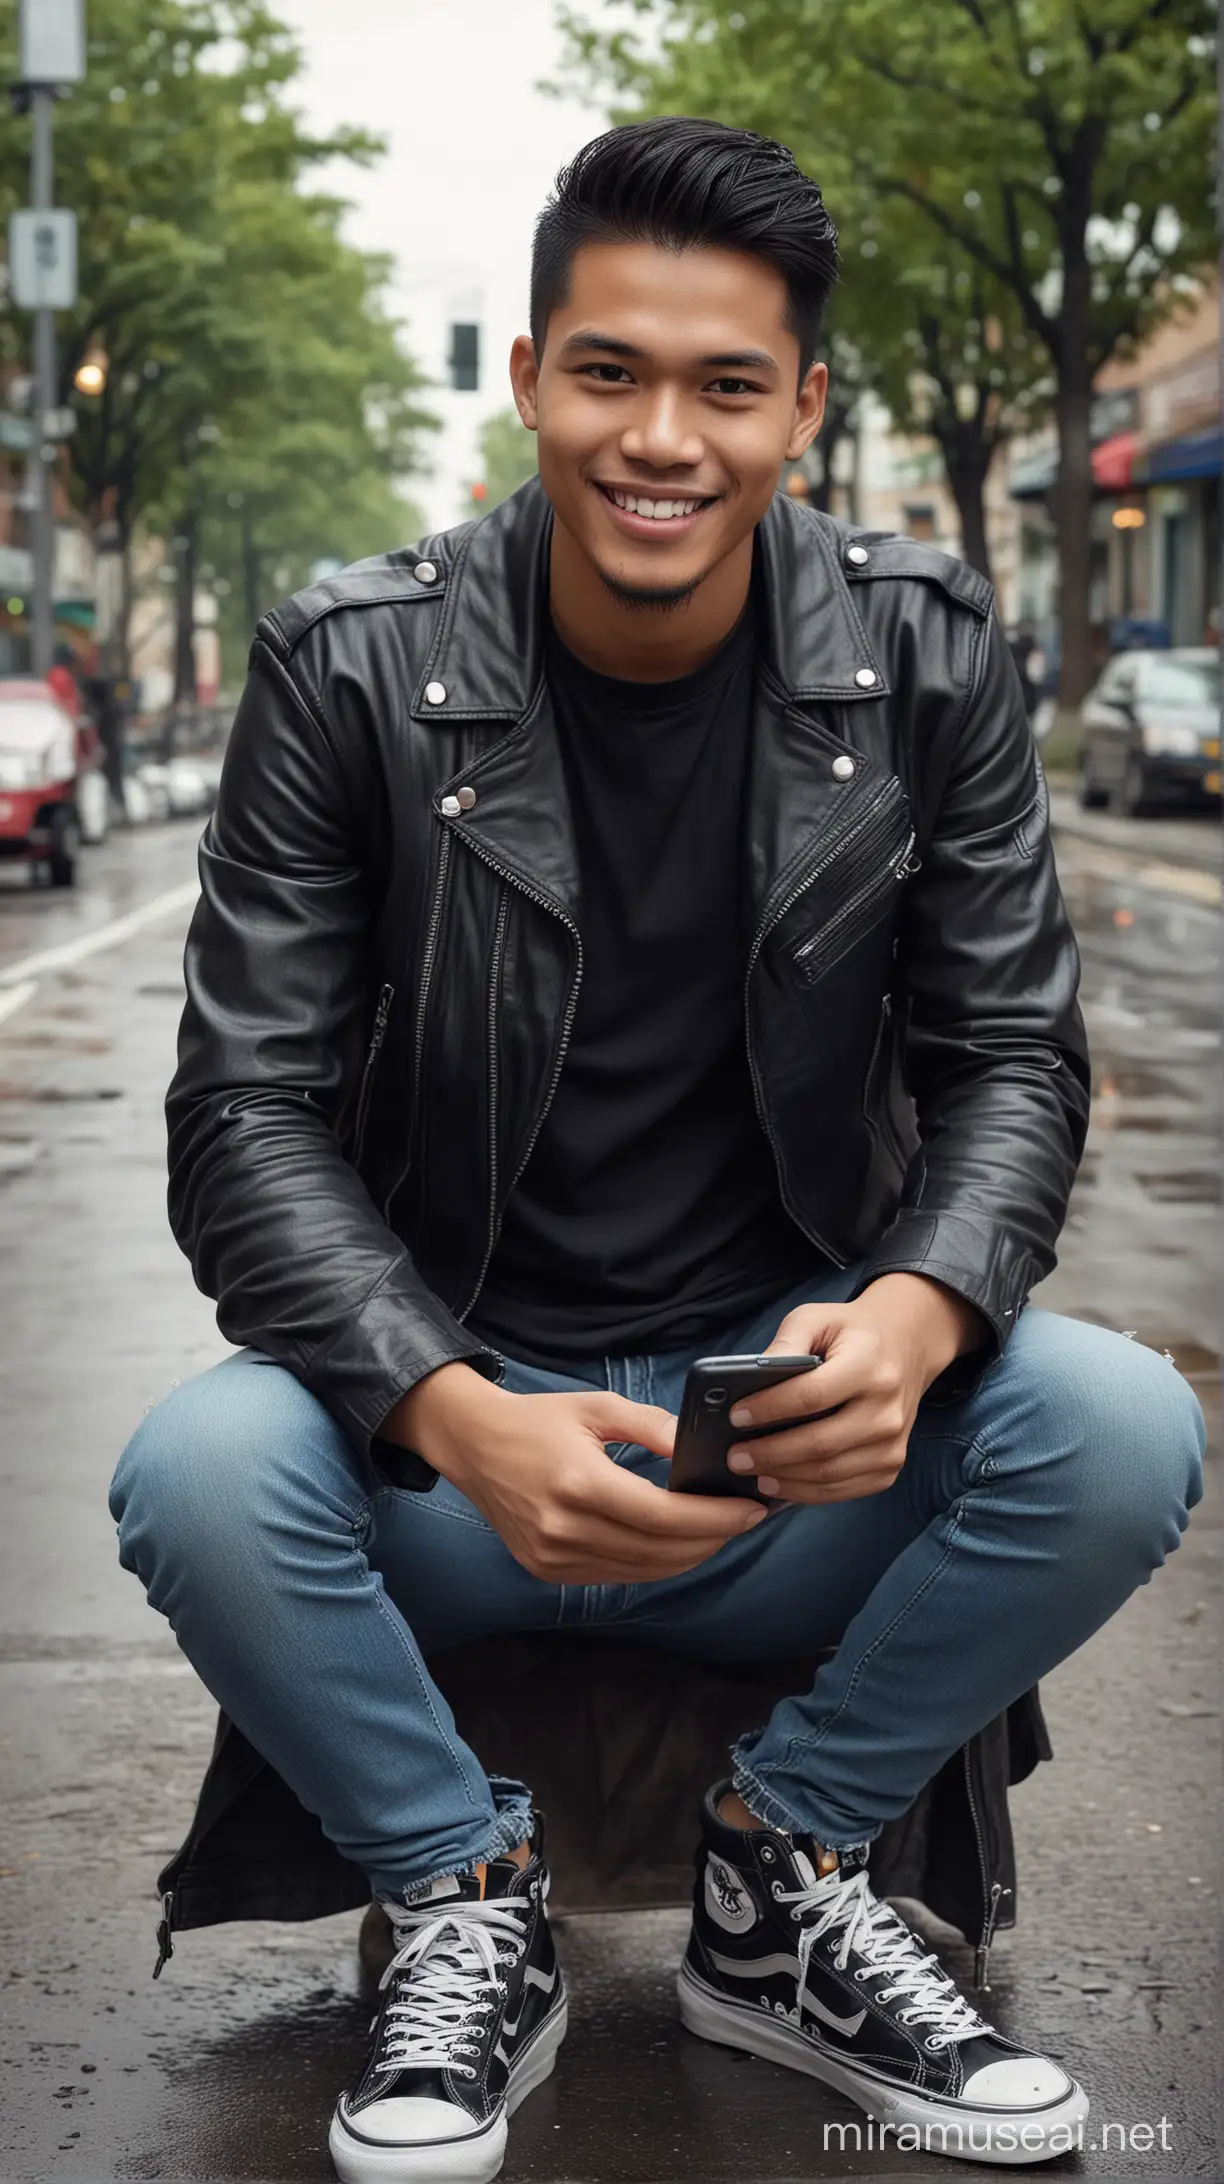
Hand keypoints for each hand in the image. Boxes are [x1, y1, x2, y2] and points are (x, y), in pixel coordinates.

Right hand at [384, 1365, 766, 1583]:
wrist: (472, 1445)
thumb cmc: (537, 1420)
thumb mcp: (596, 1407)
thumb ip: (651, 1427)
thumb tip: (698, 1450)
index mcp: (579, 1484)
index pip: (663, 1515)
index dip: (714, 1518)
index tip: (750, 1509)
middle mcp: (565, 1529)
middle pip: (659, 1550)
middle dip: (712, 1537)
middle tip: (746, 1519)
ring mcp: (554, 1557)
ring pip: (643, 1571)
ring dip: (688, 1556)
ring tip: (719, 1531)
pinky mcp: (548, 1571)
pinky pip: (617, 1575)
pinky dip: (654, 1564)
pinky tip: (676, 1544)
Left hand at [723, 1275, 984, 1505]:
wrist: (906, 1346)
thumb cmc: (851, 1333)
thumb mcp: (817, 1318)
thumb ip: (785, 1342)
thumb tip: (749, 1378)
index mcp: (869, 1365)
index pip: (812, 1395)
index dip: (770, 1409)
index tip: (736, 1416)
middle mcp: (887, 1408)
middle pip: (820, 1444)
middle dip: (770, 1454)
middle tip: (735, 1456)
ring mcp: (893, 1442)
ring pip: (829, 1474)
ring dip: (784, 1479)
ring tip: (751, 1472)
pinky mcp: (890, 1465)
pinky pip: (843, 1490)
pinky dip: (807, 1492)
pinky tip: (780, 1483)